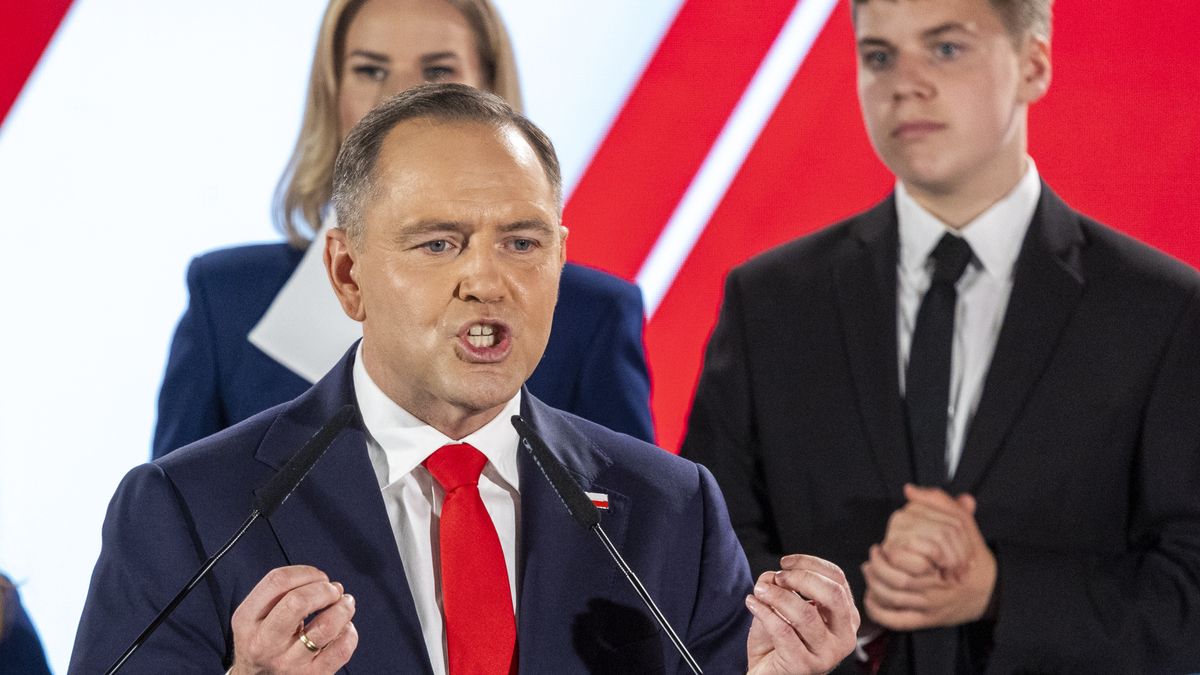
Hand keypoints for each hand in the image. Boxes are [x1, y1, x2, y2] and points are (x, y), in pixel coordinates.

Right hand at [229, 565, 357, 674]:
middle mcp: (264, 643)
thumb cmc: (262, 644)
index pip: (278, 581)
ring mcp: (287, 663)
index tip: (318, 577)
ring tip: (345, 604)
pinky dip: (350, 633)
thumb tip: (328, 584)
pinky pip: (341, 650)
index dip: (307, 572)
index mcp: (247, 620)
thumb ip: (280, 595)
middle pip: (299, 601)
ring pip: (326, 626)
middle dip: (325, 589)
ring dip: (343, 608)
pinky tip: (344, 629)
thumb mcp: (254, 618)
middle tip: (334, 590)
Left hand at [746, 554, 859, 674]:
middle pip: (832, 594)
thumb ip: (783, 585)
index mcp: (846, 617)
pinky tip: (753, 604)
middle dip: (801, 578)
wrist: (767, 672)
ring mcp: (827, 655)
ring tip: (759, 590)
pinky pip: (784, 631)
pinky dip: (764, 612)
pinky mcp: (804, 667)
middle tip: (778, 578)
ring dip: (777, 596)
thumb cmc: (779, 638)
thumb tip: (773, 575)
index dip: (810, 564)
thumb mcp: (785, 604)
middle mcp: (844, 637)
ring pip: (806, 614)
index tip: (785, 562)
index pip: (837, 579)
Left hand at [862, 485, 995, 630]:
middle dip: (879, 570)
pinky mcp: (926, 620)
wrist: (990, 590)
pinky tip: (870, 598)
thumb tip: (910, 490)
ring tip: (868, 572)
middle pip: (900, 582)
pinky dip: (880, 612)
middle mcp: (936, 587)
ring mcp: (931, 606)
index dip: (892, 554)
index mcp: (943, 564)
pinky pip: (898, 621)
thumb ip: (938, 502)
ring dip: (875, 587)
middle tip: (871, 558)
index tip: (882, 545)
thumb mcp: (962, 523)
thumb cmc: (971, 554)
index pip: (912, 563)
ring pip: (896, 600)